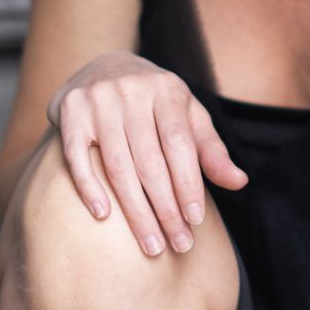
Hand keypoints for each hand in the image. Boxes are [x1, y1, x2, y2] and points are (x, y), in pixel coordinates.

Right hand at [46, 51, 248, 256]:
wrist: (104, 65)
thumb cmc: (155, 101)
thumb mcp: (188, 115)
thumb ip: (211, 150)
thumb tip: (240, 182)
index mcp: (167, 90)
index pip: (180, 145)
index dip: (188, 185)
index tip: (195, 221)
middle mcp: (131, 90)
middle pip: (150, 161)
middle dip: (166, 209)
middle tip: (177, 244)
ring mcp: (97, 99)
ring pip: (117, 165)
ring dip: (135, 210)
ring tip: (151, 244)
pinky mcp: (70, 110)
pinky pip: (77, 156)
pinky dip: (89, 187)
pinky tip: (103, 215)